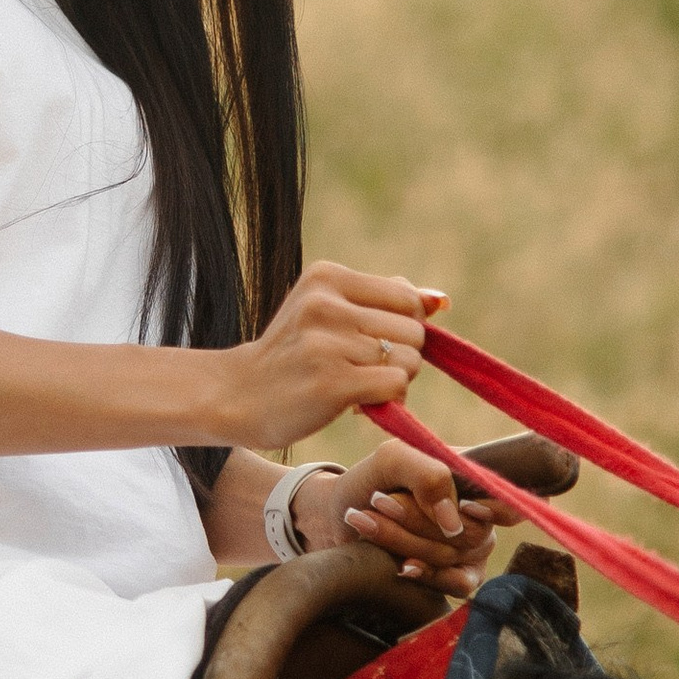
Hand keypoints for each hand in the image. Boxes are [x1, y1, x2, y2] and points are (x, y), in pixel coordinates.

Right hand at [215, 263, 444, 450]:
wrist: (237, 395)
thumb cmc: (293, 354)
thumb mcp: (329, 311)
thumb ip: (384, 300)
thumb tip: (441, 300)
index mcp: (326, 276)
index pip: (406, 298)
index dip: (404, 326)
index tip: (372, 343)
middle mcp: (326, 304)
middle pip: (414, 330)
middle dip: (401, 355)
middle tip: (363, 368)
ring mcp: (327, 344)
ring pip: (409, 360)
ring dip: (393, 380)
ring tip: (356, 383)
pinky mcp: (331, 383)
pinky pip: (396, 385)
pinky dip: (387, 399)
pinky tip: (357, 401)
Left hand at [291, 436, 503, 592]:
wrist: (341, 516)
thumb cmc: (370, 481)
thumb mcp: (392, 459)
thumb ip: (428, 474)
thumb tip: (456, 521)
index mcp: (475, 478)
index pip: (509, 497)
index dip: (497, 508)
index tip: (466, 507)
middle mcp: (481, 513)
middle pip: (472, 529)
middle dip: (417, 518)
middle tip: (377, 501)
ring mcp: (471, 547)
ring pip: (454, 553)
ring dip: (404, 539)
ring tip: (366, 520)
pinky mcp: (456, 575)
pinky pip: (459, 584)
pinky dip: (430, 575)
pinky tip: (404, 566)